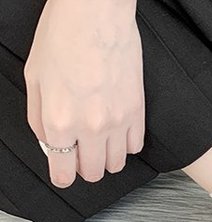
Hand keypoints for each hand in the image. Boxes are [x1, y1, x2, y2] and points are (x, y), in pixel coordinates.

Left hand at [24, 0, 143, 187]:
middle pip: (93, 173)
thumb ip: (39, 116)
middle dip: (84, 167)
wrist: (96, 15)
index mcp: (60, 120)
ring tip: (100, 142)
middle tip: (81, 154)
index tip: (63, 175)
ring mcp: (117, 122)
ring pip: (116, 165)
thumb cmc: (64, 36)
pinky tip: (117, 130)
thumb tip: (49, 141)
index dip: (62, 176)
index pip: (63, 171)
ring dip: (106, 158)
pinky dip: (125, 145)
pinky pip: (134, 147)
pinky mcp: (137, 113)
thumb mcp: (34, 76)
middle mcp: (90, 127)